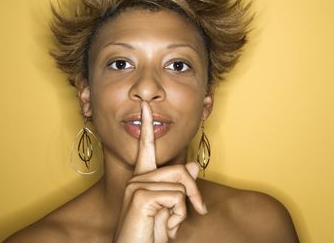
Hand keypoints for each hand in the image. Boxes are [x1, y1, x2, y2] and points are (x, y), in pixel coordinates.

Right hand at [113, 101, 206, 242]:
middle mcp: (136, 179)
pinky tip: (164, 228)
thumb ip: (180, 187)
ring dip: (184, 210)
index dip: (146, 124)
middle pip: (181, 170)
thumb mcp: (171, 210)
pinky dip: (178, 217)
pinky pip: (177, 197)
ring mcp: (136, 186)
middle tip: (197, 212)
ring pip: (181, 184)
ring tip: (169, 225)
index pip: (146, 147)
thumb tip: (195, 165)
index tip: (146, 105)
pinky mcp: (140, 196)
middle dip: (194, 194)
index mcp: (141, 179)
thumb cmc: (150, 236)